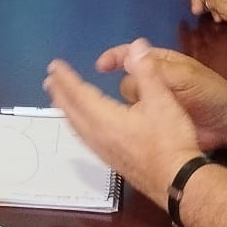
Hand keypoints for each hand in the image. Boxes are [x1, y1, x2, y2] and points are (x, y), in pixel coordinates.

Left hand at [44, 40, 206, 205]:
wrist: (177, 181)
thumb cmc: (170, 140)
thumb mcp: (163, 100)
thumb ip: (148, 72)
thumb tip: (137, 45)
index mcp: (105, 118)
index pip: (79, 93)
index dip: (66, 78)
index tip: (54, 66)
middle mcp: (97, 135)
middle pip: (72, 111)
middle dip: (60, 93)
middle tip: (49, 80)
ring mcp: (102, 150)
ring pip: (76, 126)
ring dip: (66, 109)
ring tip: (59, 100)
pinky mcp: (110, 160)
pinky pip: (84, 137)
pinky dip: (76, 124)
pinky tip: (82, 126)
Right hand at [93, 40, 226, 149]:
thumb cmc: (210, 93)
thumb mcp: (185, 78)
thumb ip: (156, 69)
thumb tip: (129, 55)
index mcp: (160, 64)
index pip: (129, 56)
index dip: (113, 58)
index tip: (100, 67)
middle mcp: (153, 83)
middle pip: (126, 82)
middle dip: (129, 89)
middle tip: (135, 98)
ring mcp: (154, 104)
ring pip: (128, 104)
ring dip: (132, 109)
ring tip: (142, 117)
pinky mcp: (157, 123)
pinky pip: (136, 122)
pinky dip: (131, 123)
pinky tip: (131, 129)